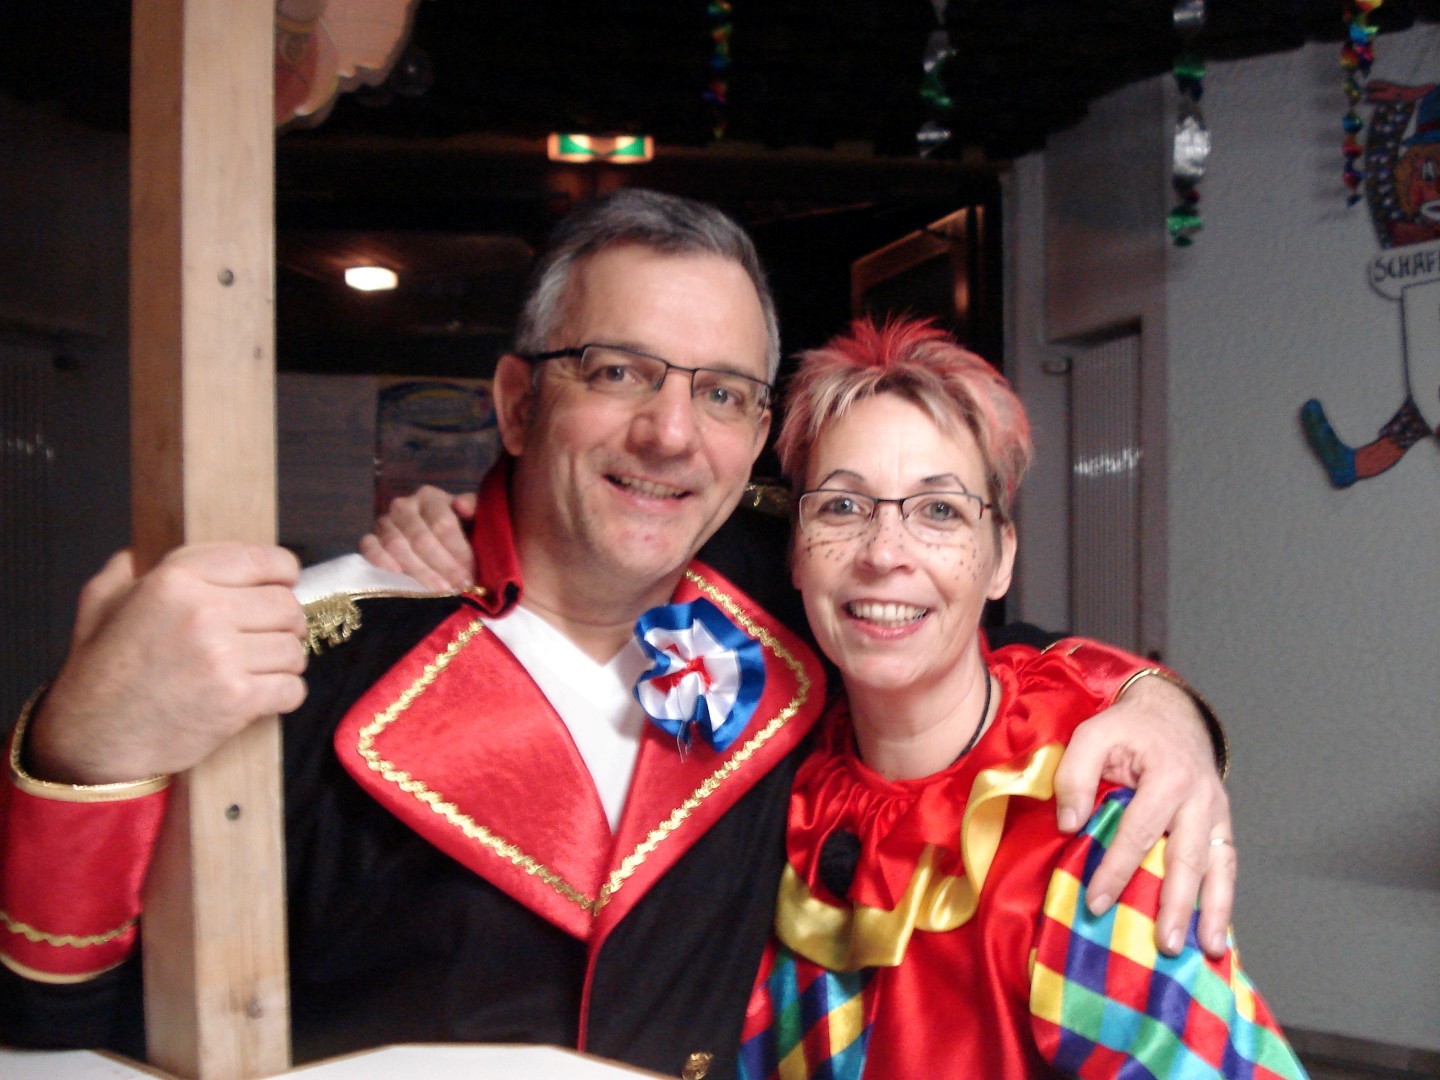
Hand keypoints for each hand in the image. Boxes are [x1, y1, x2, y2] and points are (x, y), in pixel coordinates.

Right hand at [26, 543, 307, 784]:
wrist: (93, 739)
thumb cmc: (100, 672)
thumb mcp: (102, 601)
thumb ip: (131, 566)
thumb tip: (150, 545)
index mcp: (175, 580)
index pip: (261, 559)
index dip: (282, 572)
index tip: (283, 582)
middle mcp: (203, 613)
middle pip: (286, 604)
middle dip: (285, 621)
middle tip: (269, 634)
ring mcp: (222, 658)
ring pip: (293, 648)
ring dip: (284, 660)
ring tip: (260, 667)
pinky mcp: (237, 699)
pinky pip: (293, 687)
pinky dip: (284, 693)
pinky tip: (261, 694)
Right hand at [359, 485, 477, 590]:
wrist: (435, 540)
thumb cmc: (459, 529)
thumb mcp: (473, 516)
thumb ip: (475, 507)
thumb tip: (462, 506)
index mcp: (430, 497)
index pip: (442, 523)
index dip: (458, 551)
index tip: (470, 573)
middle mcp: (403, 505)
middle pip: (420, 537)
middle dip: (442, 566)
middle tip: (457, 587)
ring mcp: (383, 522)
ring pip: (397, 545)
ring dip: (419, 571)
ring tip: (438, 591)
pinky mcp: (369, 538)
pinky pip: (368, 547)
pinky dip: (380, 561)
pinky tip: (398, 575)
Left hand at [1052, 674, 1232, 958]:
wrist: (1169, 712)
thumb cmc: (1127, 727)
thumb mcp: (1092, 734)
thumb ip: (1075, 775)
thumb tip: (1070, 824)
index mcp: (1168, 776)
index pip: (1140, 833)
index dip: (1117, 870)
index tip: (1096, 903)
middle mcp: (1200, 798)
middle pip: (1188, 859)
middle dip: (1176, 905)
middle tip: (1164, 944)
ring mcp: (1217, 812)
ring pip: (1219, 868)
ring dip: (1214, 911)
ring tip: (1208, 950)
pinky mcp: (1223, 823)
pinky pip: (1227, 865)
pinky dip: (1225, 899)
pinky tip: (1217, 931)